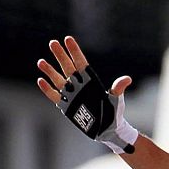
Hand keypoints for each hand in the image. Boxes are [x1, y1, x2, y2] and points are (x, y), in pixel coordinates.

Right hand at [36, 36, 137, 153]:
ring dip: (49, 71)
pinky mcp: (66, 106)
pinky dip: (48, 89)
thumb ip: (118, 88)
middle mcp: (79, 85)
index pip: (81, 62)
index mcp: (91, 81)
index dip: (74, 51)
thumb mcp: (116, 100)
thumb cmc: (114, 113)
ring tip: (41, 61)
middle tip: (52, 42)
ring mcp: (72, 95)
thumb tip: (127, 79)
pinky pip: (55, 96)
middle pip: (67, 67)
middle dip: (60, 55)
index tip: (67, 39)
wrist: (107, 130)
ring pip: (58, 80)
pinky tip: (41, 80)